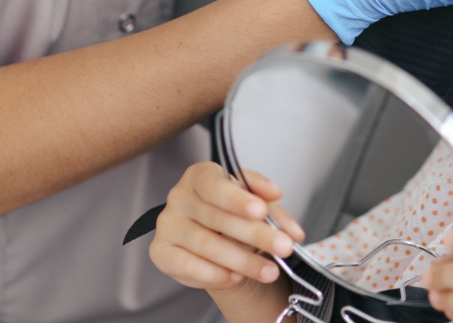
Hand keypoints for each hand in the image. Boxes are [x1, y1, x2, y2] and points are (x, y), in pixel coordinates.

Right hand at [149, 162, 304, 292]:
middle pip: (216, 217)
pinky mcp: (161, 252)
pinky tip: (236, 277)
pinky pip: (187, 266)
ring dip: (243, 261)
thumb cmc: (235, 214)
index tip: (261, 211)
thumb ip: (274, 212)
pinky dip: (215, 274)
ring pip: (206, 245)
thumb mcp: (258, 204)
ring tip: (269, 270)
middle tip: (283, 247)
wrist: (218, 240)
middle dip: (255, 234)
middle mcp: (179, 196)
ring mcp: (168, 224)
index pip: (214, 184)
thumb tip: (292, 230)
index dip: (237, 199)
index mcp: (201, 175)